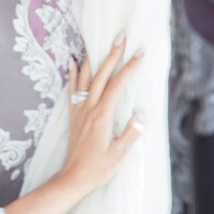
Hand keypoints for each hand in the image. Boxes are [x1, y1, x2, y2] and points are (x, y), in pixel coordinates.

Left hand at [64, 32, 143, 197]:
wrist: (74, 178)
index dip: (129, 67)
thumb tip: (141, 113)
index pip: (117, 86)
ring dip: (92, 59)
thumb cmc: (99, 168)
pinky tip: (72, 62)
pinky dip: (73, 74)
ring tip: (96, 41)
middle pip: (101, 76)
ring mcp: (79, 111)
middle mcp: (89, 109)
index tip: (140, 53)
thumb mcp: (119, 154)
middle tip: (120, 36)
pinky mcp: (74, 115)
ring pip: (85, 79)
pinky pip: (72, 90)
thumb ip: (131, 133)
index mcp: (102, 117)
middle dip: (112, 54)